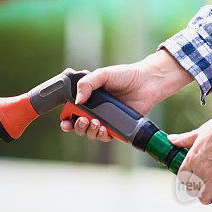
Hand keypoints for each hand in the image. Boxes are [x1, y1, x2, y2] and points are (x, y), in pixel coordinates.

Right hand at [61, 49, 193, 140]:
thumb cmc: (125, 76)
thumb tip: (77, 101)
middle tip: (83, 120)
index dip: (66, 120)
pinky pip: (106, 137)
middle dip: (78, 127)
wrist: (146, 82)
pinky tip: (103, 129)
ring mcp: (106, 120)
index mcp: (89, 99)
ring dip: (89, 132)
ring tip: (95, 123)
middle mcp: (95, 111)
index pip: (72, 113)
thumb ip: (86, 84)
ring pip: (91, 134)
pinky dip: (102, 136)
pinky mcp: (118, 127)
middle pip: (79, 126)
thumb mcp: (102, 75)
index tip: (65, 122)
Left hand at [168, 118, 211, 211]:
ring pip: (205, 196)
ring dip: (205, 197)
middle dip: (195, 188)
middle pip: (192, 188)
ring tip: (208, 196)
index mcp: (192, 159)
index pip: (182, 176)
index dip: (186, 178)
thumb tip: (171, 139)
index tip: (190, 178)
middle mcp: (201, 171)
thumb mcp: (199, 132)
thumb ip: (184, 139)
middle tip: (200, 186)